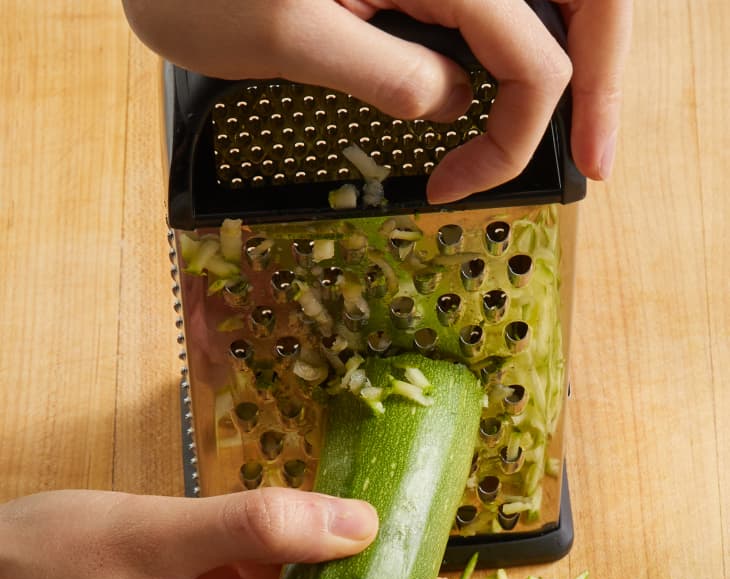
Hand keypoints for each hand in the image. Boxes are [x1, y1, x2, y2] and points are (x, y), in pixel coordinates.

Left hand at [122, 0, 631, 200]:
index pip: (531, 54)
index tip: (463, 189)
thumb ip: (384, 71)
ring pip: (532, 14)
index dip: (519, 134)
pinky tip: (486, 98)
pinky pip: (484, 16)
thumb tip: (453, 105)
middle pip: (569, 11)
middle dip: (590, 85)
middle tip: (589, 158)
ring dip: (548, 71)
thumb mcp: (286, 36)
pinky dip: (501, 58)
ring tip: (528, 137)